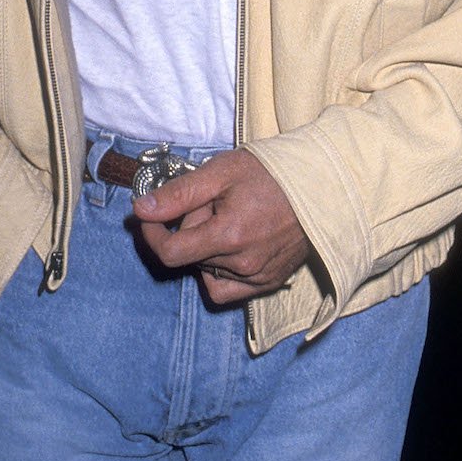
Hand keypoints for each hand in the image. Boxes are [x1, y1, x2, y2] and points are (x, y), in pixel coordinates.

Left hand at [133, 148, 310, 305]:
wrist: (322, 183)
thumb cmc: (272, 172)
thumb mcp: (221, 172)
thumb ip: (179, 194)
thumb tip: (140, 210)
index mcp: (230, 236)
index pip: (171, 253)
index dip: (153, 235)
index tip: (152, 217)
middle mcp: (243, 264)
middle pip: (191, 257)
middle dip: (190, 228)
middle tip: (212, 201)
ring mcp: (258, 278)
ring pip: (208, 271)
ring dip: (206, 248)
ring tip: (229, 218)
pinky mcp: (270, 283)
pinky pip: (228, 288)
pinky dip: (220, 270)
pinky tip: (233, 245)